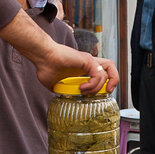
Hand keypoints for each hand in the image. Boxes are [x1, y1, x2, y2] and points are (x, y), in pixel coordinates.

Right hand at [0, 10, 119, 94]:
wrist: (42, 57)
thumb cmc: (45, 66)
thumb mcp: (54, 83)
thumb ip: (61, 89)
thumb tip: (60, 96)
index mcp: (84, 67)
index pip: (103, 72)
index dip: (104, 84)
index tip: (96, 94)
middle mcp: (89, 63)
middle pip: (111, 67)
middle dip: (112, 82)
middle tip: (103, 92)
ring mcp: (89, 60)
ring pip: (107, 73)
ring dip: (97, 87)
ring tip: (84, 91)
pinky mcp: (87, 60)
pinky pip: (98, 74)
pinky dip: (93, 84)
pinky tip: (82, 88)